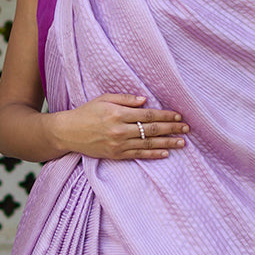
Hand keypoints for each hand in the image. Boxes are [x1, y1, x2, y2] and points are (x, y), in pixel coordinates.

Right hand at [53, 94, 189, 161]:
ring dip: (167, 143)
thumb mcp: (104, 99)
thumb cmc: (86, 112)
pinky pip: (138, 155)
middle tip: (187, 128)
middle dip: (171, 129)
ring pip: (148, 144)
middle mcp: (120, 130)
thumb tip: (145, 100)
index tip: (179, 116)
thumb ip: (125, 99)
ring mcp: (118, 144)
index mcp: (118, 113)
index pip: (147, 115)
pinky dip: (153, 154)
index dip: (165, 116)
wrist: (68, 132)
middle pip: (151, 129)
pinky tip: (165, 153)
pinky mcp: (116, 155)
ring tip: (182, 142)